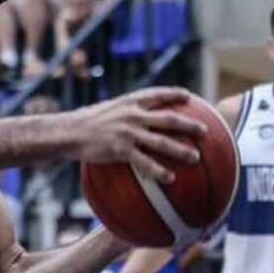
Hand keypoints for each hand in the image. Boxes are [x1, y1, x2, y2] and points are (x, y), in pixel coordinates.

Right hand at [68, 87, 205, 184]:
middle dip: (189, 124)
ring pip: (161, 141)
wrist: (68, 131)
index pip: (156, 94)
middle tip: (205, 130)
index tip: (189, 96)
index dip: (174, 94)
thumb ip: (123, 112)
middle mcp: (132, 115)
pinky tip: (170, 178)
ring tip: (196, 157)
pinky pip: (145, 162)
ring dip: (181, 149)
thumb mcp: (106, 109)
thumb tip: (136, 118)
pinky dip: (159, 170)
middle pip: (168, 118)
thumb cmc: (85, 121)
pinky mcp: (121, 149)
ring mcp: (128, 132)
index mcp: (128, 102)